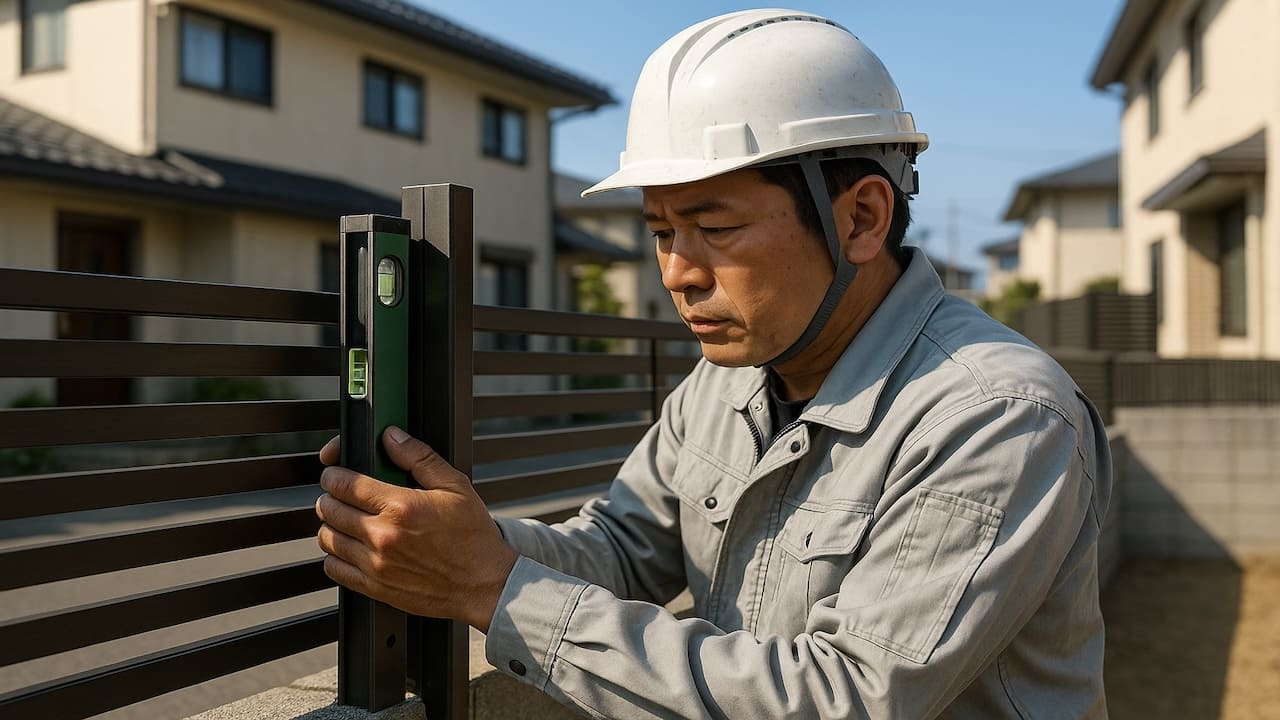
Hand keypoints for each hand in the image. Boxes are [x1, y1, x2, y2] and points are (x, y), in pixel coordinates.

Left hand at [315, 427, 517, 631]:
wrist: (485, 585)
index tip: (336, 473)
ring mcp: (376, 564)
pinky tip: (351, 548)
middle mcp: (383, 536)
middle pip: (329, 509)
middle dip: (330, 496)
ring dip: (332, 525)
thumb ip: (419, 457)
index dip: (333, 473)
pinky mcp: (375, 587)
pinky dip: (335, 556)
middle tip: (341, 494)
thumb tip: (392, 437)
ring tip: (346, 520)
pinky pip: (334, 569)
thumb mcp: (455, 486)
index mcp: (401, 507)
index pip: (343, 483)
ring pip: (327, 539)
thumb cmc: (473, 537)